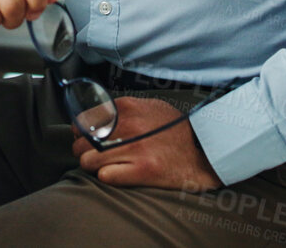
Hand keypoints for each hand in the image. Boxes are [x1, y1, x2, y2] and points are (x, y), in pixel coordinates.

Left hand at [71, 97, 222, 191]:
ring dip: (93, 167)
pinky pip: (105, 176)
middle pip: (82, 142)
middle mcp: (128, 125)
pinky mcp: (143, 170)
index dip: (80, 133)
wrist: (205, 151)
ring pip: (88, 161)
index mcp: (127, 108)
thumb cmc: (177, 131)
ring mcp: (135, 148)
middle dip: (84, 152)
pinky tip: (117, 175)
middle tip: (93, 157)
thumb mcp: (151, 108)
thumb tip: (93, 117)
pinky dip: (107, 178)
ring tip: (104, 167)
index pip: (84, 120)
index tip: (85, 140)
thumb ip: (123, 109)